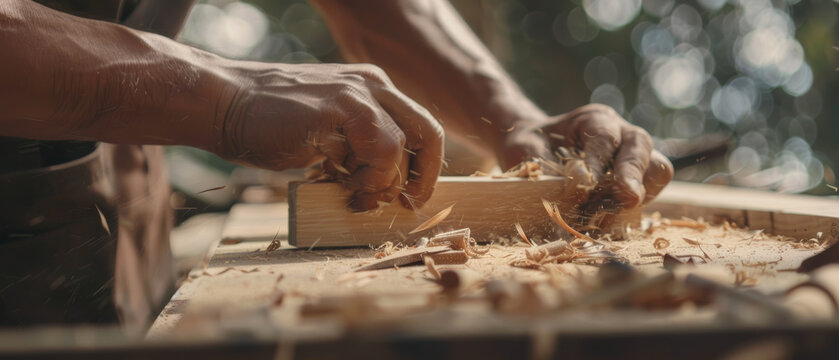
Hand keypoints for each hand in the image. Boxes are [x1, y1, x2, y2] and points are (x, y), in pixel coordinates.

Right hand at [215, 63, 443, 210]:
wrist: (222, 104)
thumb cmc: (267, 127)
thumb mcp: (325, 137)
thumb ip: (355, 150)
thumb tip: (382, 187)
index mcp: (371, 90)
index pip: (418, 129)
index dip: (421, 169)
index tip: (408, 197)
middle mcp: (373, 85)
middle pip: (428, 132)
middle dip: (423, 178)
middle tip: (405, 205)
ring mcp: (360, 91)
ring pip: (404, 146)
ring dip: (383, 182)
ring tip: (353, 193)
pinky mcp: (344, 104)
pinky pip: (383, 148)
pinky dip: (370, 175)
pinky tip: (343, 182)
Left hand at [502, 104, 672, 207]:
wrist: (535, 148)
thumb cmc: (531, 146)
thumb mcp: (528, 150)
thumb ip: (547, 168)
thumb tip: (575, 192)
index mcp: (594, 119)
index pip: (605, 137)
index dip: (597, 162)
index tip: (585, 185)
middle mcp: (621, 133)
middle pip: (641, 146)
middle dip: (633, 175)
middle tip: (626, 199)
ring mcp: (633, 156)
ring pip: (657, 169)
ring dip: (638, 194)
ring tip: (609, 215)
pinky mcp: (637, 180)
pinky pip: (650, 192)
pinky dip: (634, 209)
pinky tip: (609, 221)